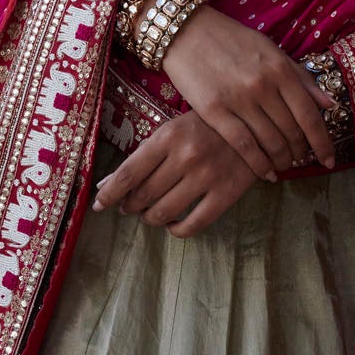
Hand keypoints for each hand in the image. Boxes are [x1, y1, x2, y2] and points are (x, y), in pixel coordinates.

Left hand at [90, 112, 257, 235]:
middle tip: (129, 206)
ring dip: (150, 218)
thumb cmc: (205, 125)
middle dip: (130, 206)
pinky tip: (173, 223)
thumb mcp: (172, 130)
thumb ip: (142, 156)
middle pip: (143, 196)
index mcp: (168, 136)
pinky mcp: (226, 194)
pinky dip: (175, 230)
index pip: (128, 173)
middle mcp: (186, 156)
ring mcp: (207, 177)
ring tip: (149, 213)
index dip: (109, 193)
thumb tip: (105, 185)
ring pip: (163, 213)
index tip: (99, 205)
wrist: (255, 124)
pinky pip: (192, 225)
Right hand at [157, 4, 339, 178]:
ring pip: (270, 142)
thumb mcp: (271, 50)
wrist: (187, 31)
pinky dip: (259, 165)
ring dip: (282, 159)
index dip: (322, 142)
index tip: (329, 160)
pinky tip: (267, 173)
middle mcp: (263, 85)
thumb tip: (331, 104)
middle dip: (300, 151)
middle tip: (301, 159)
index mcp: (280, 68)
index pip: (309, 114)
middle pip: (292, 132)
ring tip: (284, 164)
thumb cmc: (232, 40)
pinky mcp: (214, 111)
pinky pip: (244, 146)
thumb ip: (301, 78)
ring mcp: (238, 100)